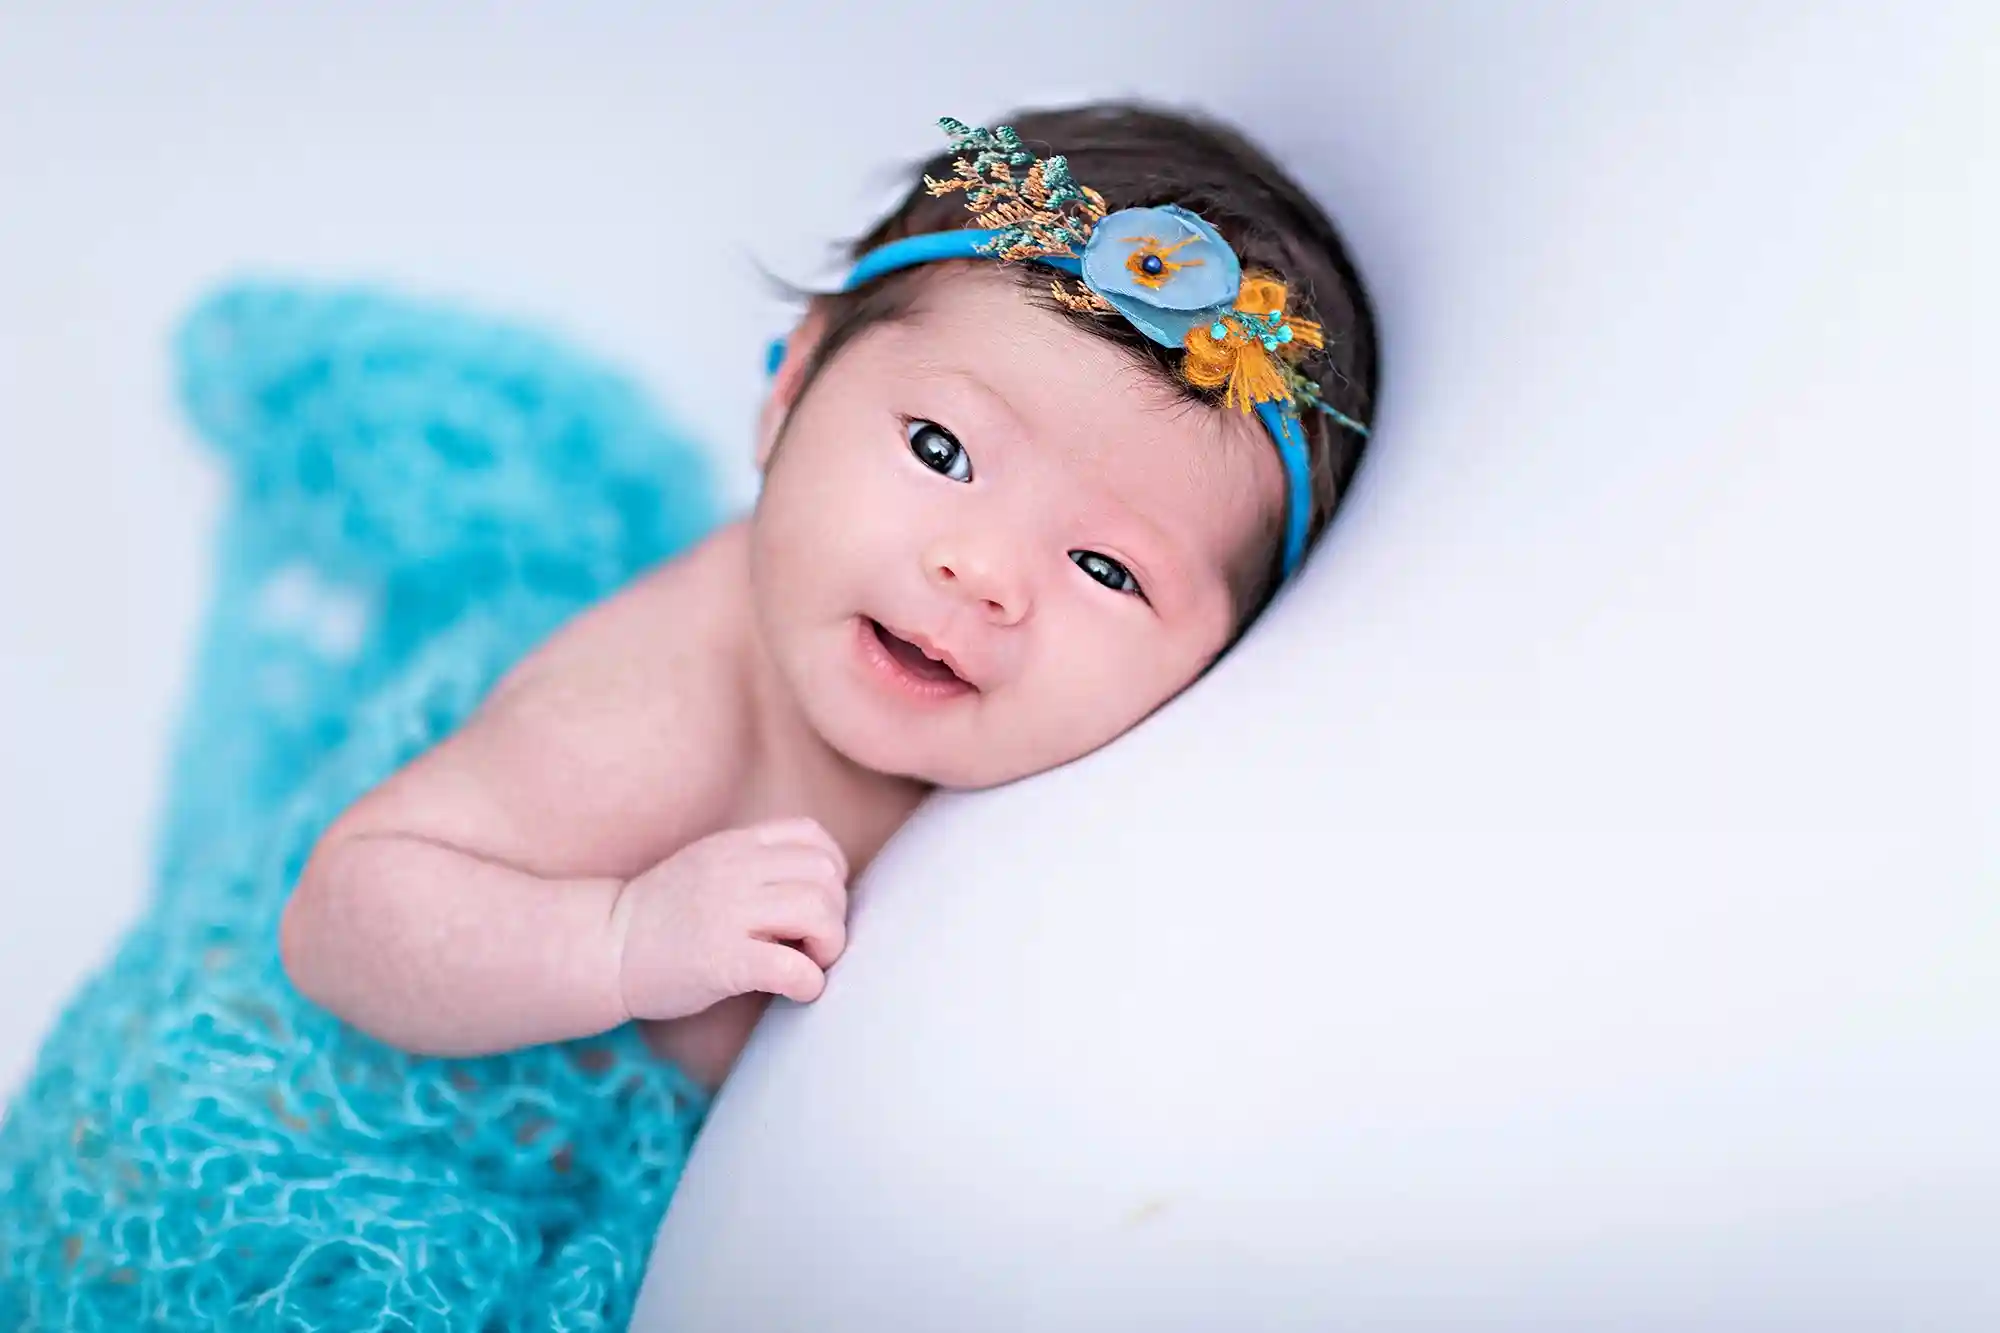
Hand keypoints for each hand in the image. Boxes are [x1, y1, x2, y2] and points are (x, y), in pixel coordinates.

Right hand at [612, 817, 850, 1022]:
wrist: (604, 948)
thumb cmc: (662, 917)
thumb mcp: (709, 867)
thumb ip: (756, 866)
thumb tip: (820, 888)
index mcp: (735, 846)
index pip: (813, 837)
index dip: (832, 871)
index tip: (818, 902)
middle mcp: (735, 870)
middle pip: (825, 875)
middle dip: (835, 913)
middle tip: (814, 942)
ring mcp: (727, 913)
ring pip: (818, 912)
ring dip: (829, 944)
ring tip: (809, 963)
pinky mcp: (720, 960)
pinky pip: (791, 967)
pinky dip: (808, 983)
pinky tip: (797, 991)